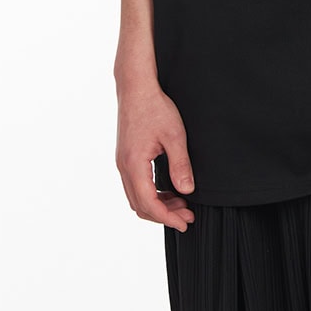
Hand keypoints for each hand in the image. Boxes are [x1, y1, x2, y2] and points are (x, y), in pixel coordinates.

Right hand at [115, 78, 195, 232]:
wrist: (136, 88)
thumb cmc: (155, 108)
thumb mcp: (175, 135)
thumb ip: (180, 164)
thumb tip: (187, 191)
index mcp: (134, 164)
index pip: (148, 203)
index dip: (167, 217)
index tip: (185, 222)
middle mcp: (124, 167)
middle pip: (140, 205)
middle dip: (164, 215)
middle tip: (188, 216)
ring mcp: (123, 163)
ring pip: (136, 197)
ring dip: (158, 205)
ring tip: (182, 204)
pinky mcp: (126, 158)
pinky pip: (136, 185)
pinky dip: (151, 194)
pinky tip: (169, 190)